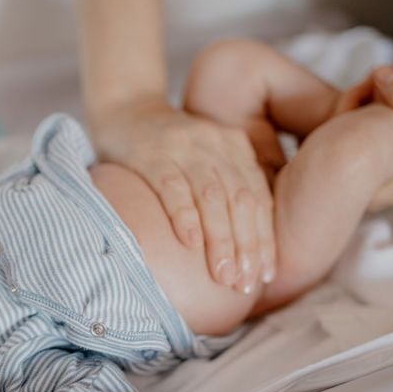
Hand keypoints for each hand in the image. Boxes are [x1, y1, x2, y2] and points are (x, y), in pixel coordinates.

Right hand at [93, 99, 275, 291]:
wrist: (124, 108)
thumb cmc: (167, 148)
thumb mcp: (207, 158)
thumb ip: (228, 188)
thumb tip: (248, 250)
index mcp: (235, 147)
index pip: (258, 198)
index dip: (265, 238)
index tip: (268, 274)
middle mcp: (214, 144)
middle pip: (240, 199)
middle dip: (247, 246)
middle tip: (247, 284)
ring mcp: (182, 146)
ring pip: (211, 196)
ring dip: (221, 239)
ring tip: (224, 274)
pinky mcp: (150, 153)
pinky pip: (171, 186)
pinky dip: (184, 216)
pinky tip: (190, 244)